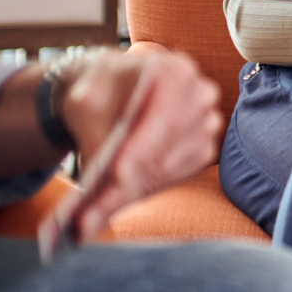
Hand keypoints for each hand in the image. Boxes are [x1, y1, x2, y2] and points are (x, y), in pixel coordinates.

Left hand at [54, 49, 220, 242]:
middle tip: (88, 217)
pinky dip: (137, 196)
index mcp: (177, 71)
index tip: (118, 175)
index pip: (166, 115)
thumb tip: (99, 175)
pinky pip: (170, 181)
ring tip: (87, 220)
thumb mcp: (86, 100)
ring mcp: (205, 127)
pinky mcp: (200, 152)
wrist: (113, 92)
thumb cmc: (102, 89)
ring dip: (126, 199)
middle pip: (167, 151)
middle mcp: (199, 98)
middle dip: (126, 187)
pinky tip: (108, 206)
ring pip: (166, 173)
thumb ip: (94, 131)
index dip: (144, 148)